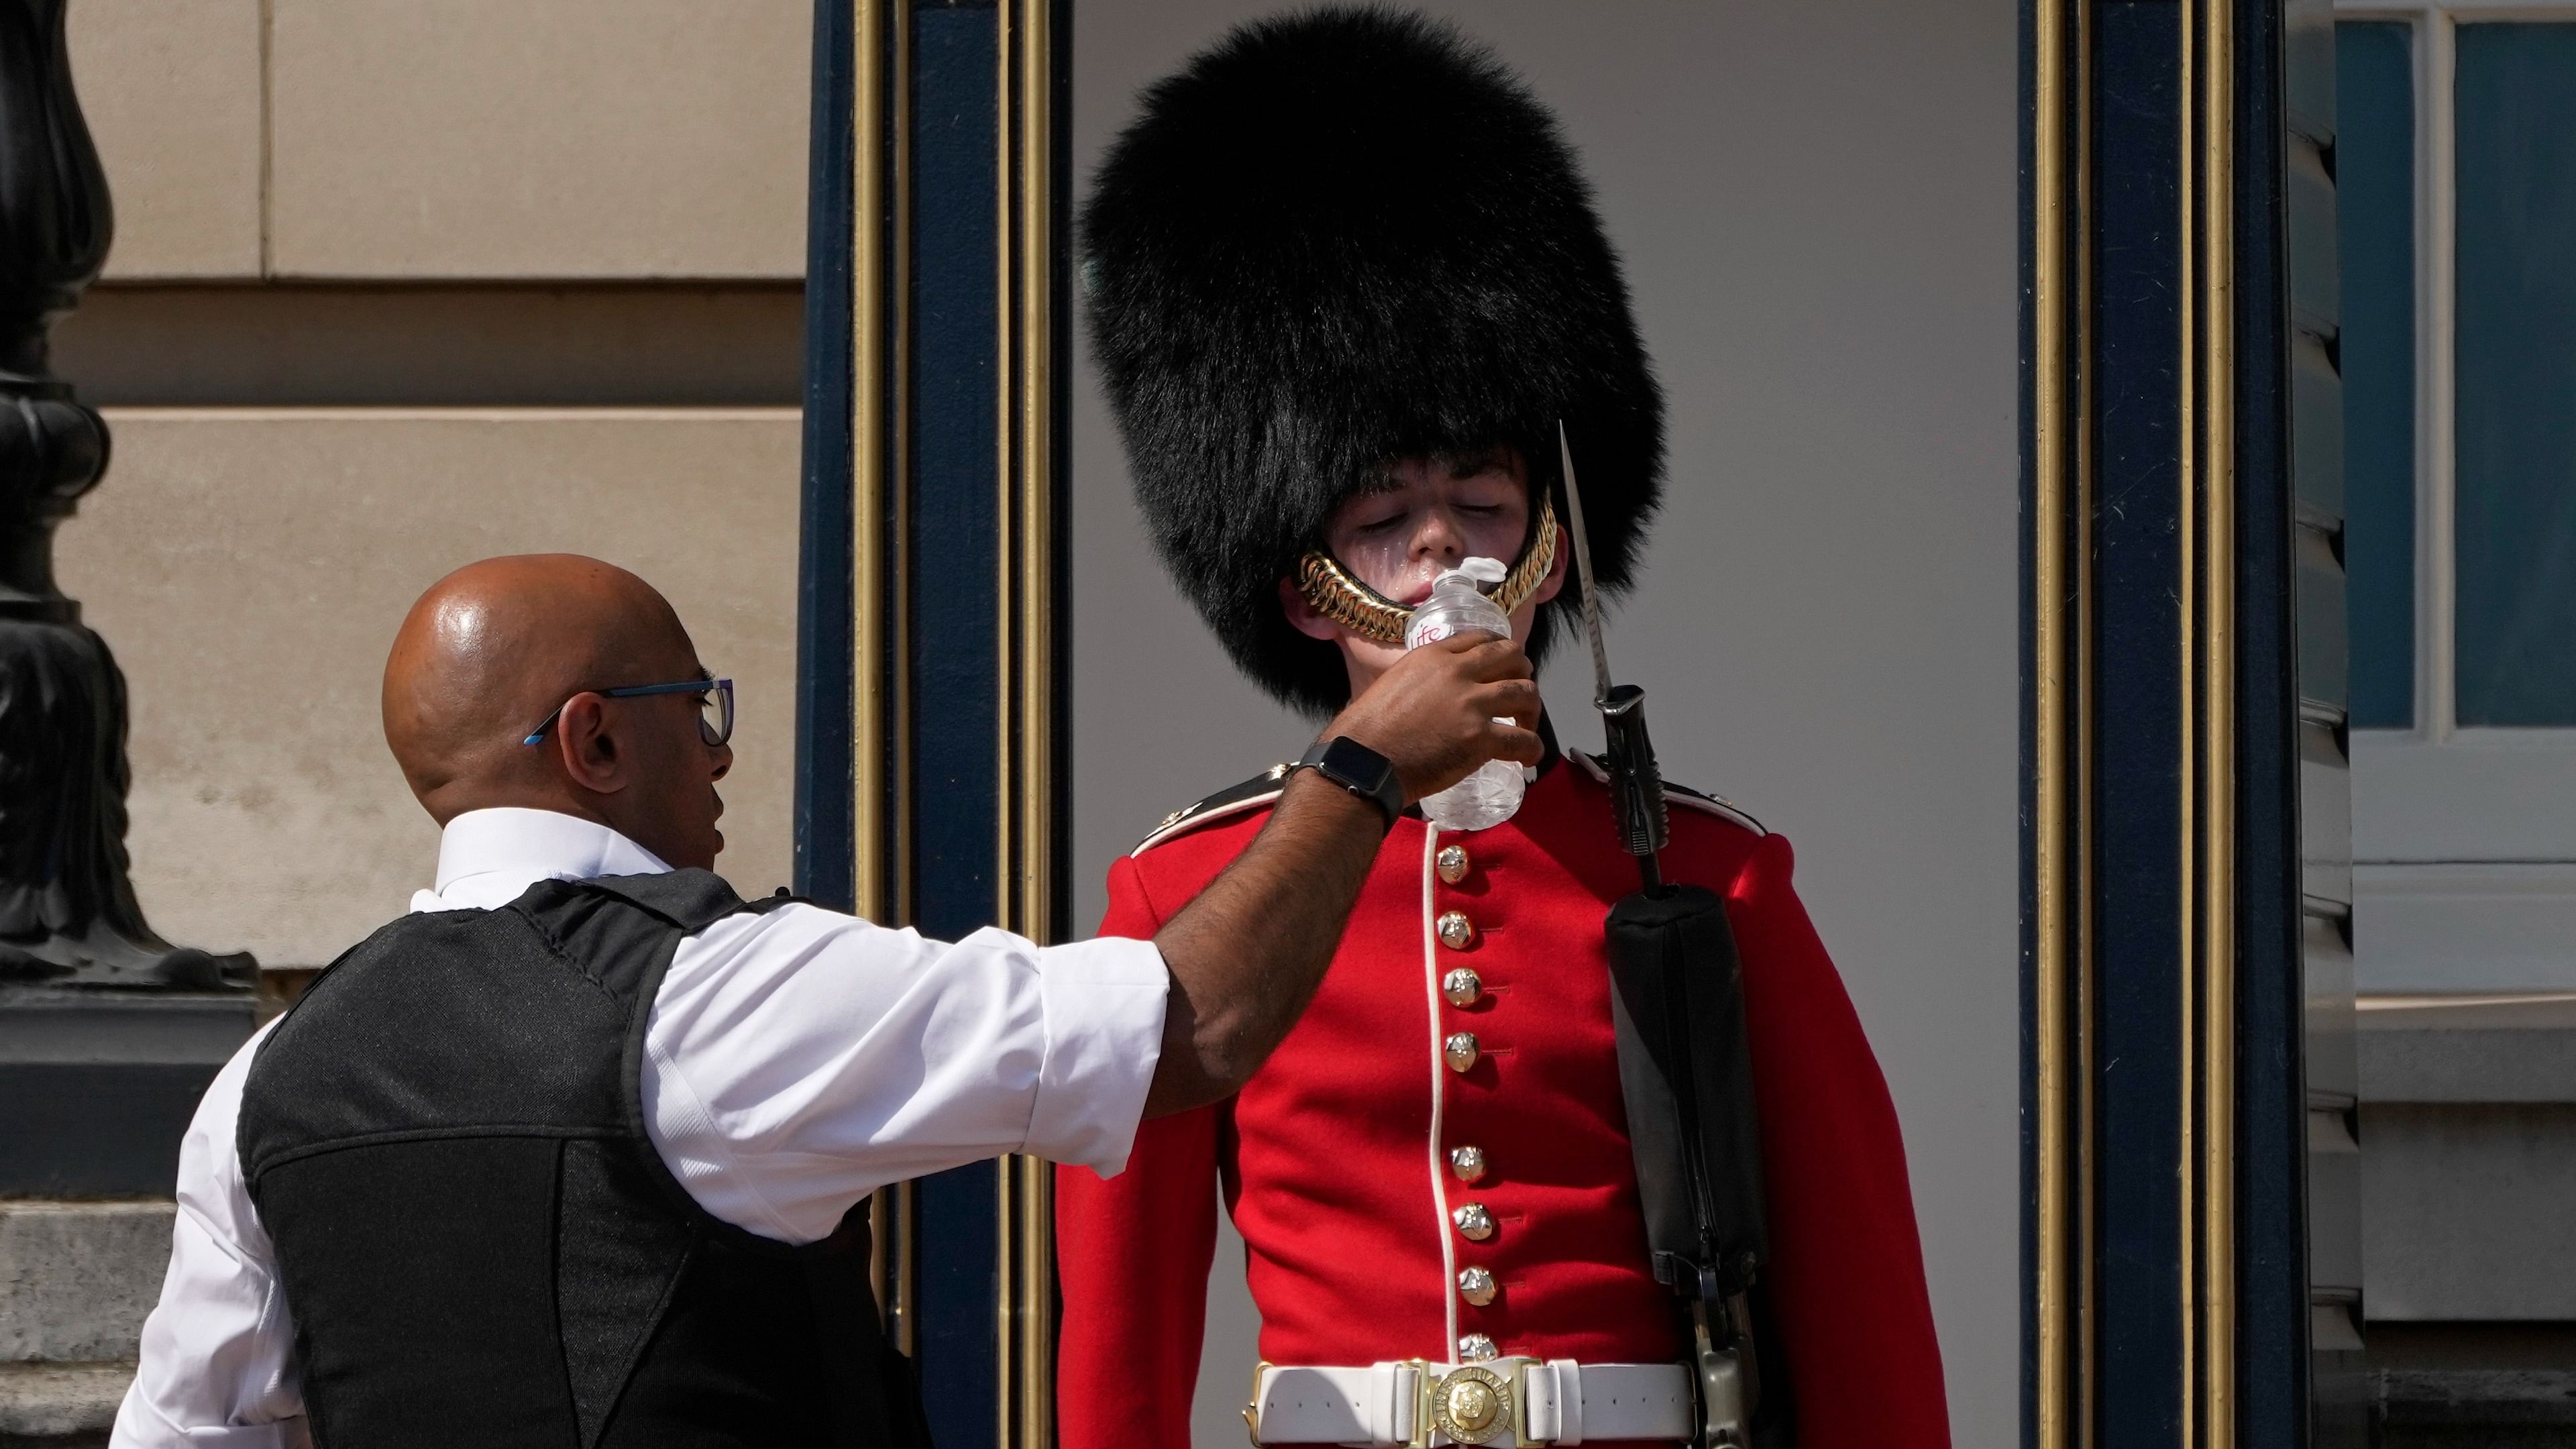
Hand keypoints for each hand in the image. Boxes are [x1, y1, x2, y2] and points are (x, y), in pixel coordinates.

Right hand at [1325, 634, 1541, 804]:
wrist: (1362, 762)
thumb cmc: (1366, 731)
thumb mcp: (1393, 683)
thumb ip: (1423, 679)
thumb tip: (1437, 694)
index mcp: (1433, 655)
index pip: (1482, 639)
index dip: (1502, 651)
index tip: (1506, 667)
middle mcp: (1456, 672)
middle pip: (1512, 656)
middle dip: (1523, 673)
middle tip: (1521, 696)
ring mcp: (1470, 704)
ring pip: (1525, 693)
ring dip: (1532, 712)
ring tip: (1526, 729)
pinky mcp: (1478, 738)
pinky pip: (1523, 740)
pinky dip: (1532, 749)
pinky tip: (1528, 758)